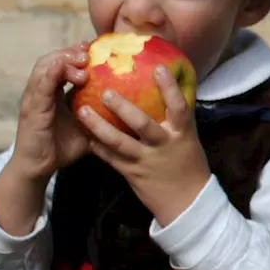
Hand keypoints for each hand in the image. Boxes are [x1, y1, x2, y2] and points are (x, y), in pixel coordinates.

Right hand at [0, 44, 92, 235]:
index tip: (97, 49)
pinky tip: (62, 69)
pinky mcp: (31, 108)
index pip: (63, 64)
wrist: (39, 167)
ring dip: (64, 59)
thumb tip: (133, 109)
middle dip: (71, 51)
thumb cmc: (62, 147)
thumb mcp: (88, 126)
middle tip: (90, 51)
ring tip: (82, 59)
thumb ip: (102, 115)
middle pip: (54, 59)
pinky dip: (51, 74)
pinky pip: (40, 86)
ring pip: (45, 66)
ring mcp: (35, 97)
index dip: (77, 53)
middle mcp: (42, 90)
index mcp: (53, 91)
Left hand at [75, 65, 211, 226]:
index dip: (169, 87)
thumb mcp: (188, 137)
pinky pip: (111, 158)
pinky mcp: (131, 174)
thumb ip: (177, 116)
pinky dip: (98, 147)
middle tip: (105, 91)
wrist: (187, 201)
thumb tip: (169, 86)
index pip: (178, 106)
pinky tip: (86, 135)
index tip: (157, 68)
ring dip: (98, 126)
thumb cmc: (189, 163)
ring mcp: (145, 160)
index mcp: (181, 133)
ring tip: (81, 111)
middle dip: (123, 107)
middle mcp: (163, 145)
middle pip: (142, 124)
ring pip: (119, 142)